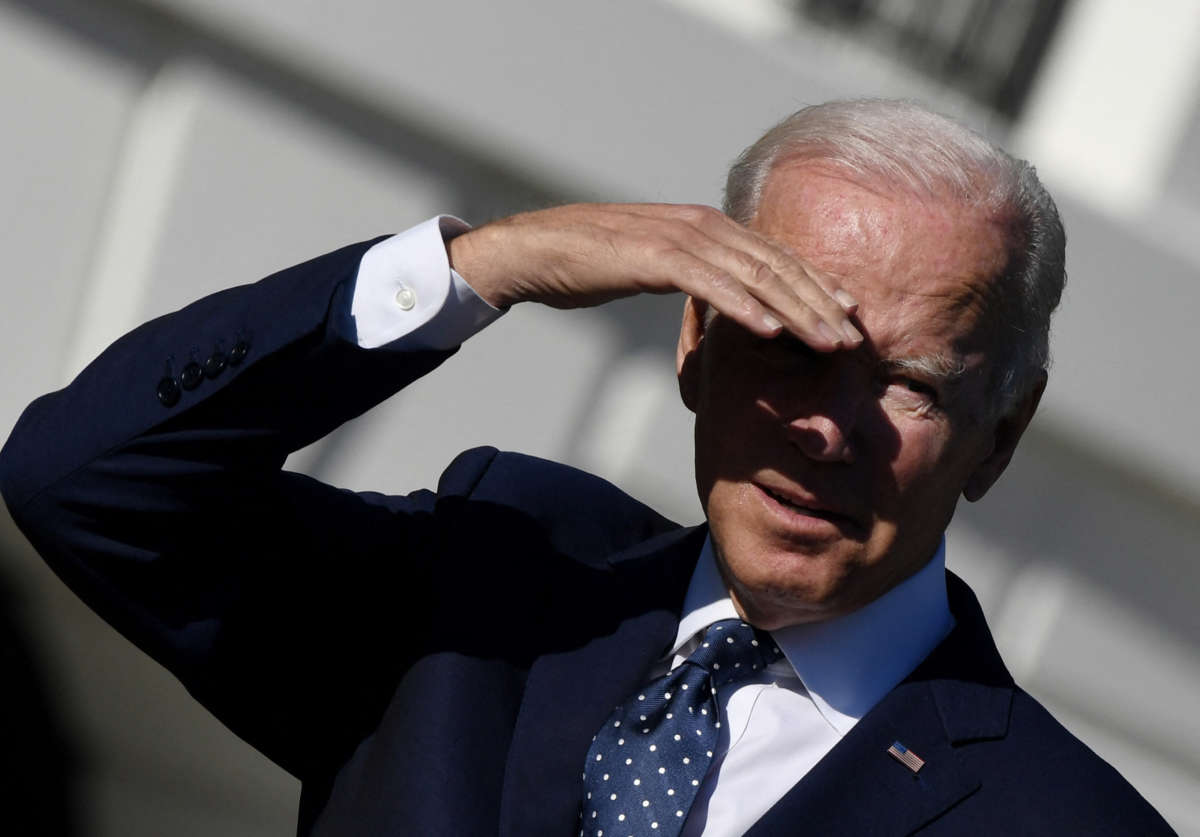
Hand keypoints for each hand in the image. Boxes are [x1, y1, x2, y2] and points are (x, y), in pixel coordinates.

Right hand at [447, 203, 861, 349]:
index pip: (775, 257)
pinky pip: (709, 284)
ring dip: (796, 310)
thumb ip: (691, 275)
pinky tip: (770, 332)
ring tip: (827, 342)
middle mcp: (701, 226)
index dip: (816, 285)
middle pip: (776, 265)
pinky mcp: (653, 256)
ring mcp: (679, 238)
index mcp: (706, 228)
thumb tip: (717, 300)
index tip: (848, 315)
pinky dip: (743, 308)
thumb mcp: (652, 267)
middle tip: (853, 339)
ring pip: (753, 275)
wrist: (534, 250)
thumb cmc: (590, 264)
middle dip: (819, 303)